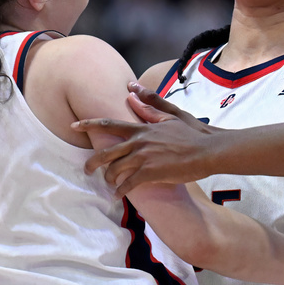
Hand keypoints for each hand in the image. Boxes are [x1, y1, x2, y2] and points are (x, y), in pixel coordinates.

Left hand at [73, 83, 218, 193]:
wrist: (209, 150)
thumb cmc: (194, 133)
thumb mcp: (172, 114)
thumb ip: (151, 103)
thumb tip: (133, 89)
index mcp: (142, 128)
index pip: (109, 125)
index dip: (89, 124)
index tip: (74, 125)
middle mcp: (139, 142)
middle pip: (106, 152)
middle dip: (92, 162)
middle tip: (86, 169)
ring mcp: (144, 157)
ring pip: (115, 170)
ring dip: (109, 179)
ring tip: (109, 185)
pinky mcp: (151, 173)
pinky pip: (128, 184)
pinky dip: (121, 191)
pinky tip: (118, 195)